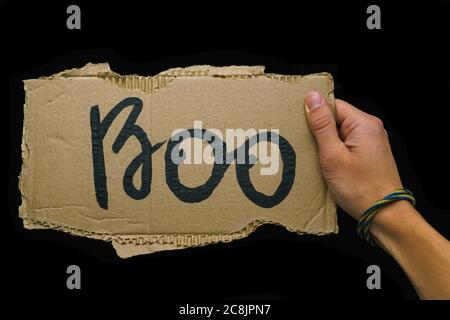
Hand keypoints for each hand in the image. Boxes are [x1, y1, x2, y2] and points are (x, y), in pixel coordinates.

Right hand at [304, 91, 402, 218]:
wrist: (384, 214)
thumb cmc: (359, 188)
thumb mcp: (333, 155)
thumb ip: (322, 125)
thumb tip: (312, 97)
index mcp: (364, 124)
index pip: (333, 106)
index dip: (315, 115)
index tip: (301, 129)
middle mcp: (371, 129)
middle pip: (336, 119)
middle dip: (319, 132)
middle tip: (306, 147)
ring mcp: (371, 142)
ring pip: (340, 134)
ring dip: (326, 144)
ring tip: (316, 159)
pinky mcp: (369, 155)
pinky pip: (346, 145)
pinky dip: (334, 153)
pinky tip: (327, 166)